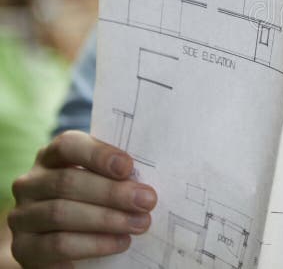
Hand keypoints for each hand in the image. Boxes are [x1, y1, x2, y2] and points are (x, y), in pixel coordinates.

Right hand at [8, 131, 156, 267]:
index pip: (68, 146)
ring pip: (61, 213)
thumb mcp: (102, 181)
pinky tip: (120, 242)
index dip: (98, 155)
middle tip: (147, 201)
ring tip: (139, 223)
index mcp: (51, 157)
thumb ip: (117, 175)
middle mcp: (31, 183)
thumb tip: (147, 180)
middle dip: (112, 192)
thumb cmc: (92, 201)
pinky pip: (59, 245)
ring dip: (107, 219)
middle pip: (67, 182)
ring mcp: (23, 216)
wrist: (65, 243)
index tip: (129, 167)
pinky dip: (94, 244)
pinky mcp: (25, 248)